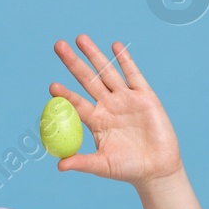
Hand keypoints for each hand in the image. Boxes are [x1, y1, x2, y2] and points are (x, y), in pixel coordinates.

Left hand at [50, 36, 181, 188]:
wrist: (157, 168)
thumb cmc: (128, 169)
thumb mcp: (103, 165)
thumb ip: (83, 162)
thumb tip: (59, 166)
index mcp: (95, 121)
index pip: (76, 103)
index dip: (65, 94)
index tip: (52, 86)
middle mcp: (107, 106)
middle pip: (87, 80)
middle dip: (73, 63)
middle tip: (58, 46)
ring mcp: (125, 99)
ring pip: (107, 72)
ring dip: (94, 55)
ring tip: (80, 38)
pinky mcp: (144, 96)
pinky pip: (133, 75)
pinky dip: (125, 60)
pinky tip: (115, 46)